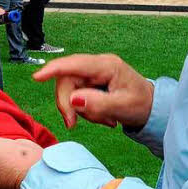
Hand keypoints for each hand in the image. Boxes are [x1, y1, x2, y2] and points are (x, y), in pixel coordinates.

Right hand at [33, 54, 152, 129]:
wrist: (151, 107)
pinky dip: (85, 111)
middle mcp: (97, 66)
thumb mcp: (122, 107)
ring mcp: (93, 74)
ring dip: (81, 110)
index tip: (37, 77)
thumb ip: (98, 104)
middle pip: (67, 81)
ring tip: (104, 120)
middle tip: (73, 124)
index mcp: (107, 66)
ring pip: (70, 91)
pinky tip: (103, 116)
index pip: (75, 64)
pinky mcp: (91, 83)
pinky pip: (77, 96)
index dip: (54, 69)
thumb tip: (74, 100)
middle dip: (67, 104)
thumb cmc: (141, 104)